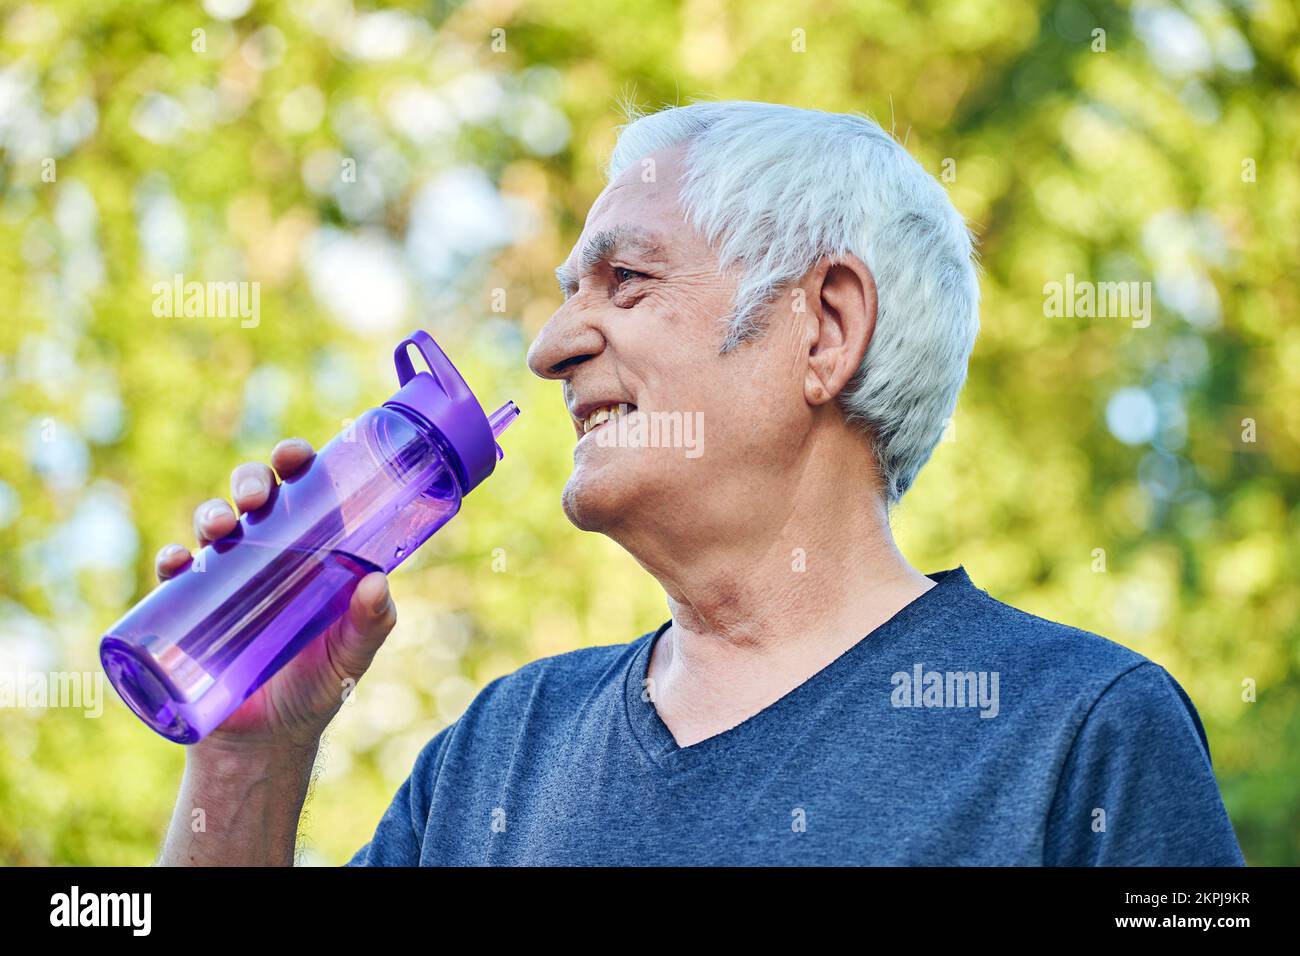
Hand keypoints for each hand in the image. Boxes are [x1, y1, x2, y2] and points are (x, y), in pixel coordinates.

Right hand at [154, 438, 396, 751]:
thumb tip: (377, 583)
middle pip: (253, 499)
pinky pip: (174, 575)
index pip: (303, 493)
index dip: (296, 465)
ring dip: (210, 514)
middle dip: (249, 482)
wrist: (268, 743)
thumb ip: (373, 623)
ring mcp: (224, 579)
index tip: (295, 456)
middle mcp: (265, 555)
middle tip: (255, 496)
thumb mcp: (352, 655)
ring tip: (220, 528)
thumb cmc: (317, 686)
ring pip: (212, 527)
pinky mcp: (189, 610)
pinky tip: (177, 562)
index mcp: (310, 550)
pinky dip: (172, 562)